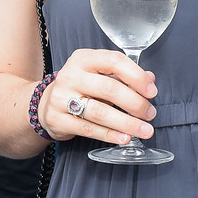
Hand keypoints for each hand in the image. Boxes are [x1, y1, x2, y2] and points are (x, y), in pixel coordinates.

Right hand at [38, 47, 156, 144]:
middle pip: (109, 89)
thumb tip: (150, 80)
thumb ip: (124, 76)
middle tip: (150, 114)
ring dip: (126, 123)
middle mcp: (70, 75)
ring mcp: (61, 98)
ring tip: (144, 130)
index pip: (114, 61)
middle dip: (135, 103)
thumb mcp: (99, 75)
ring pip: (100, 112)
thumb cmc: (79, 87)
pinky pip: (88, 129)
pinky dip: (109, 135)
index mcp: (83, 59)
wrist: (46, 104)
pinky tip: (124, 138)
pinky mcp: (57, 119)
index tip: (151, 91)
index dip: (136, 76)